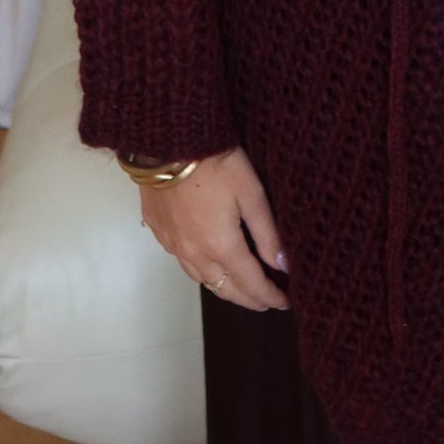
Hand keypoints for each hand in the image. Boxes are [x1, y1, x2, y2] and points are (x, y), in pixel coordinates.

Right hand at [138, 146, 290, 311]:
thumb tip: (284, 266)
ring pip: (201, 279)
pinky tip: (207, 261)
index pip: (251, 284)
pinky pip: (181, 261)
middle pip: (225, 289)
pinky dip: (200, 269)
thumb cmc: (216, 162)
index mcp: (221, 247)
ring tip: (240, 287)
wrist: (168, 140)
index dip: (270, 296)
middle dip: (248, 298)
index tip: (284, 302)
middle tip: (266, 300)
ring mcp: (172, 244)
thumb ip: (268, 233)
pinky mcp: (158, 230)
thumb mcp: (251, 194)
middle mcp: (194, 254)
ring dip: (223, 287)